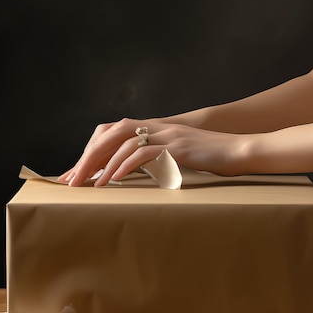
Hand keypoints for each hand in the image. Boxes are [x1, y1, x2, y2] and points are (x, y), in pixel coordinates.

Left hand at [58, 118, 246, 186]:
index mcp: (153, 128)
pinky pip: (144, 152)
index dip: (91, 151)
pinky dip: (125, 165)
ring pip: (123, 142)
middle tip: (73, 180)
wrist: (240, 150)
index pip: (111, 133)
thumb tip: (133, 174)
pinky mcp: (177, 146)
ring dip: (103, 164)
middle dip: (88, 157)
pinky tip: (114, 179)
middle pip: (110, 134)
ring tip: (91, 185)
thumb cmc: (210, 156)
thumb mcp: (178, 155)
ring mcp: (166, 135)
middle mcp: (156, 127)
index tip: (75, 173)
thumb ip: (156, 158)